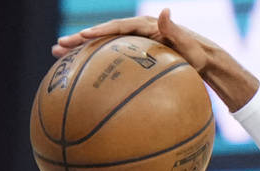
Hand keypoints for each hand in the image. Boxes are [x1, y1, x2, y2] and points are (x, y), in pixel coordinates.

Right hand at [53, 8, 212, 71]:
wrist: (202, 60)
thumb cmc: (196, 55)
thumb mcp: (188, 44)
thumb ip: (174, 29)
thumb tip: (166, 11)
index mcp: (145, 26)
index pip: (119, 27)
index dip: (101, 30)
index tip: (85, 36)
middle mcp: (135, 31)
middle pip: (103, 34)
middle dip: (80, 39)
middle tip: (59, 46)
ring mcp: (132, 42)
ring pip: (101, 44)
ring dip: (79, 49)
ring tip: (57, 54)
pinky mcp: (132, 54)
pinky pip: (109, 57)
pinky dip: (93, 61)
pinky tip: (76, 70)